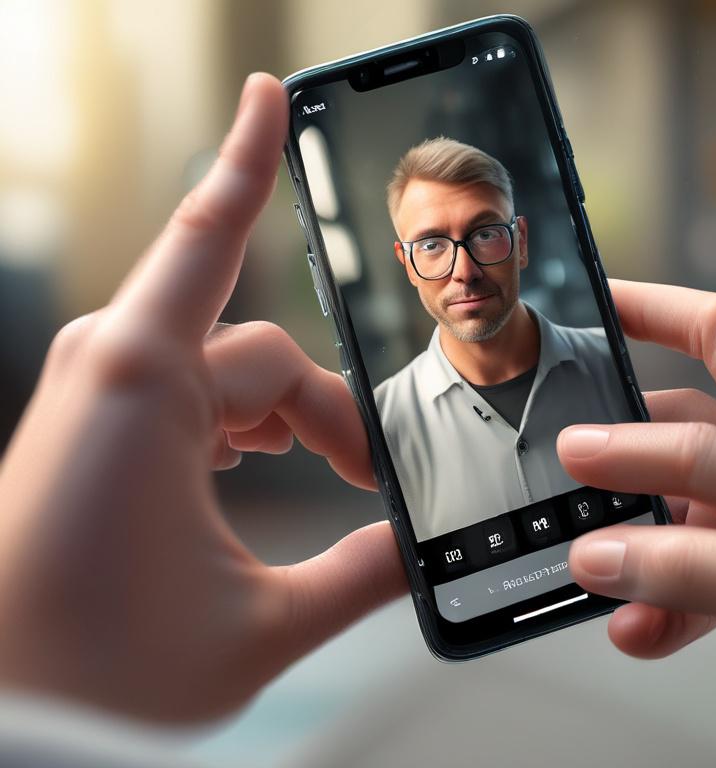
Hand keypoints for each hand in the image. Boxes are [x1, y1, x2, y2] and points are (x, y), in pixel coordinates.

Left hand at [0, 74, 404, 721]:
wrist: (6, 720)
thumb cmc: (92, 671)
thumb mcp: (262, 626)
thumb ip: (363, 574)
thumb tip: (421, 547)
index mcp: (145, 387)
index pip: (210, 237)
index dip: (250, 157)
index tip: (271, 95)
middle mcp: (112, 373)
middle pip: (262, 356)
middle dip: (329, 416)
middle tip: (372, 486)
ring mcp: (98, 400)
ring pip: (230, 379)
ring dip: (288, 425)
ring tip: (327, 487)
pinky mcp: (92, 429)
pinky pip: (190, 397)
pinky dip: (241, 426)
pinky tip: (258, 475)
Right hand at [558, 280, 715, 767]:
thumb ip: (683, 566)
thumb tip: (597, 556)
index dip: (649, 308)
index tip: (589, 304)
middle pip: (680, 427)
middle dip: (618, 452)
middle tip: (565, 467)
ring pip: (681, 505)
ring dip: (637, 544)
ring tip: (595, 572)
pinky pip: (698, 567)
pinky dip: (663, 598)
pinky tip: (637, 626)